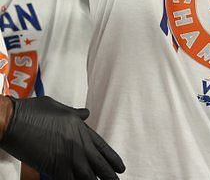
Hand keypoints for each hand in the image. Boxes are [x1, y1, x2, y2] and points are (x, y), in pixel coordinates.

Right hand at [0, 95, 124, 178]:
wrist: (16, 120)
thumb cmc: (35, 111)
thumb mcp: (59, 107)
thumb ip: (74, 113)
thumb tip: (86, 113)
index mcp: (81, 128)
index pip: (102, 147)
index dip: (112, 159)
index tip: (120, 167)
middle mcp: (79, 143)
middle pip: (99, 164)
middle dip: (109, 175)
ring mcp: (68, 156)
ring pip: (88, 176)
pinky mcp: (55, 167)